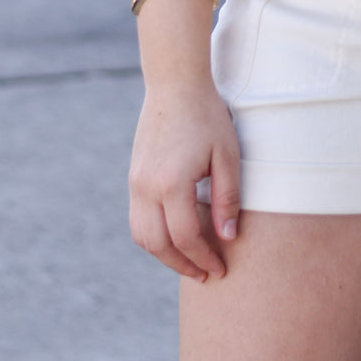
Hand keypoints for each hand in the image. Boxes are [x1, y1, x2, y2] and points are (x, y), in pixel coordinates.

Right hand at [128, 80, 242, 280]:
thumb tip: (227, 238)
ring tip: (190, 261)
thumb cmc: (207, 116)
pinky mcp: (133, 177)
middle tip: (206, 275)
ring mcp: (135, 182)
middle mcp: (146, 187)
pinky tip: (176, 236)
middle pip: (158, 245)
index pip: (186, 237)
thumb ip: (227, 198)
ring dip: (164, 255)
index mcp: (172, 183)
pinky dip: (155, 236)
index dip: (204, 258)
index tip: (221, 270)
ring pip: (142, 236)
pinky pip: (138, 219)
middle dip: (182, 265)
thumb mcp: (227, 155)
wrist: (174, 85)